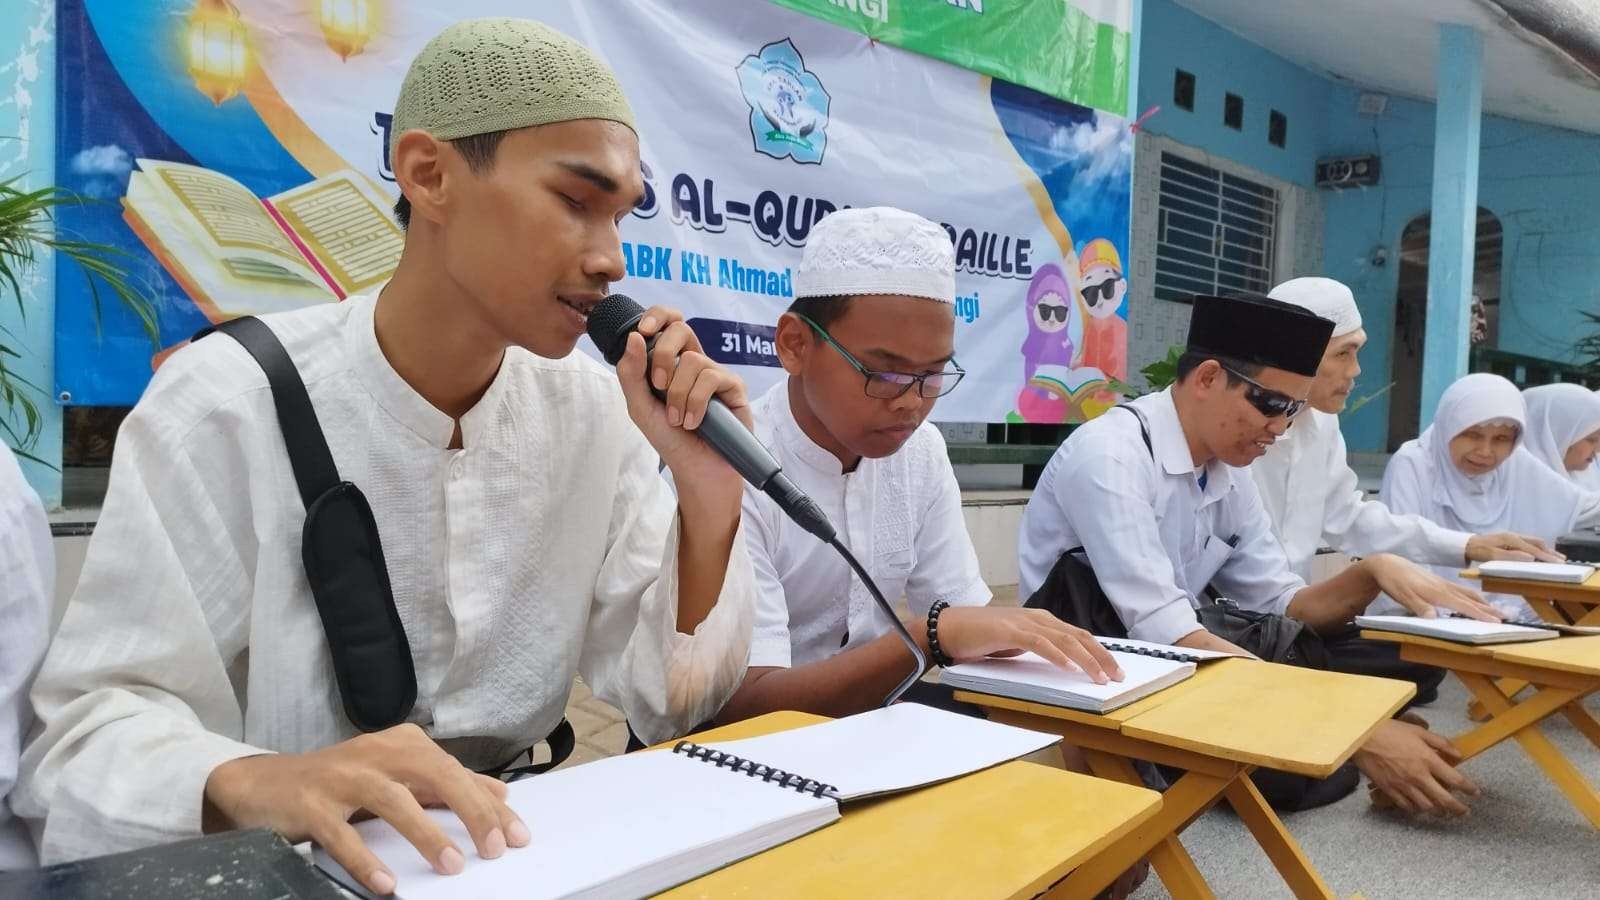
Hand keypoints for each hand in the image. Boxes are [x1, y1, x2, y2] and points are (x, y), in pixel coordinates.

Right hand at [203, 724, 528, 895]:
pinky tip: (386, 883)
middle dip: (469, 811)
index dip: (489, 804)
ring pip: (392, 799)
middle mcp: (375, 752)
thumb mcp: (395, 776)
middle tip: (496, 846)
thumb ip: (444, 785)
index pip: (456, 771)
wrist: (262, 784)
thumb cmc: (338, 782)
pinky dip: (366, 860)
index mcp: (401, 744)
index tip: (518, 834)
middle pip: (434, 775)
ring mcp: (341, 776)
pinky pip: (342, 834)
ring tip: (452, 864)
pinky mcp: (310, 804)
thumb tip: (498, 797)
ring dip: (425, 833)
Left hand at [615, 307, 750, 509]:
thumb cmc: (670, 438)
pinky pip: (710, 378)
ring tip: (679, 419)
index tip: (644, 331)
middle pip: (681, 329)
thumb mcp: (640, 407)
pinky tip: (695, 422)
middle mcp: (694, 363)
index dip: (657, 316)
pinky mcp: (733, 386)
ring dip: (678, 395)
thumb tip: (634, 335)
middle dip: (662, 355)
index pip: (668, 322)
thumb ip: (631, 373)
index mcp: (671, 361)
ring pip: (692, 361)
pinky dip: (696, 403)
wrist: (696, 469)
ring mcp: (715, 373)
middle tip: (658, 385)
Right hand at [937, 607, 1123, 683]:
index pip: (1079, 636)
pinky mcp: (1010, 631)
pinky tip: (1069, 667)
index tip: (1116, 670)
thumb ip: (1038, 648)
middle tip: (1119, 676)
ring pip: (1064, 640)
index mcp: (1042, 621)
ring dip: (1086, 659)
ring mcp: (1024, 623)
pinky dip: (1056, 655)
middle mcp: (1038, 619)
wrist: (949, 628)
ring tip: (1101, 676)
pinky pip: (1039, 643)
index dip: (1100, 652)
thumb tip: (1063, 663)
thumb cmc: (981, 638)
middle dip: (1102, 657)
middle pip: (1079, 637)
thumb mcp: (1017, 644)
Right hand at [1354, 718, 1477, 816]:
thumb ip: (1440, 743)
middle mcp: (1419, 776)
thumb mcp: (1418, 731)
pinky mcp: (1390, 790)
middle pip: (1444, 800)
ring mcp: (1404, 786)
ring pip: (1426, 807)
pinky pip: (1407, 806)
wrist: (1361, 738)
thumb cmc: (1390, 731)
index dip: (1469, 788)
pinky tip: (1420, 808)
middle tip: (1464, 812)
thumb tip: (1458, 754)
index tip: (1475, 793)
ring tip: (1444, 812)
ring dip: (1438, 812)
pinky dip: (1416, 810)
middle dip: (1458, 809)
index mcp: (1428, 760)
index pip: (1455, 780)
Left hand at [1363, 554, 1500, 621]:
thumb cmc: (1394, 582)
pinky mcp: (1439, 582)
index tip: (1495, 622)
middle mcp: (1444, 587)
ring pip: (1467, 593)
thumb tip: (1434, 619)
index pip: (1463, 606)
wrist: (1387, 564)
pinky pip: (1461, 590)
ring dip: (1483, 602)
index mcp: (1437, 592)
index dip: (1479, 615)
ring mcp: (1442, 583)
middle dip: (1489, 609)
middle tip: (1506, 618)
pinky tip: (1474, 600)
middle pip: (1471, 599)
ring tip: (1496, 610)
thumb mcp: (1403, 597)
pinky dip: (1472, 597)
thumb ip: (1419, 607)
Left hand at [1466, 532, 1564, 563]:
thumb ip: (1511, 557)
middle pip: (1537, 542)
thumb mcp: (1492, 555)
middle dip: (1550, 551)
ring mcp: (1512, 536)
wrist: (1465, 544)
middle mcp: (1514, 536)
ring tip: (1556, 557)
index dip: (1547, 557)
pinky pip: (1528, 542)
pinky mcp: (1509, 539)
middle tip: (1562, 560)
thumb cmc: (1478, 551)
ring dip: (1546, 549)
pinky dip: (1538, 547)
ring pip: (1534, 541)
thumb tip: (1530, 557)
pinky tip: (1540, 553)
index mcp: (1511, 539)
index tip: (1559, 563)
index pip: (1534, 549)